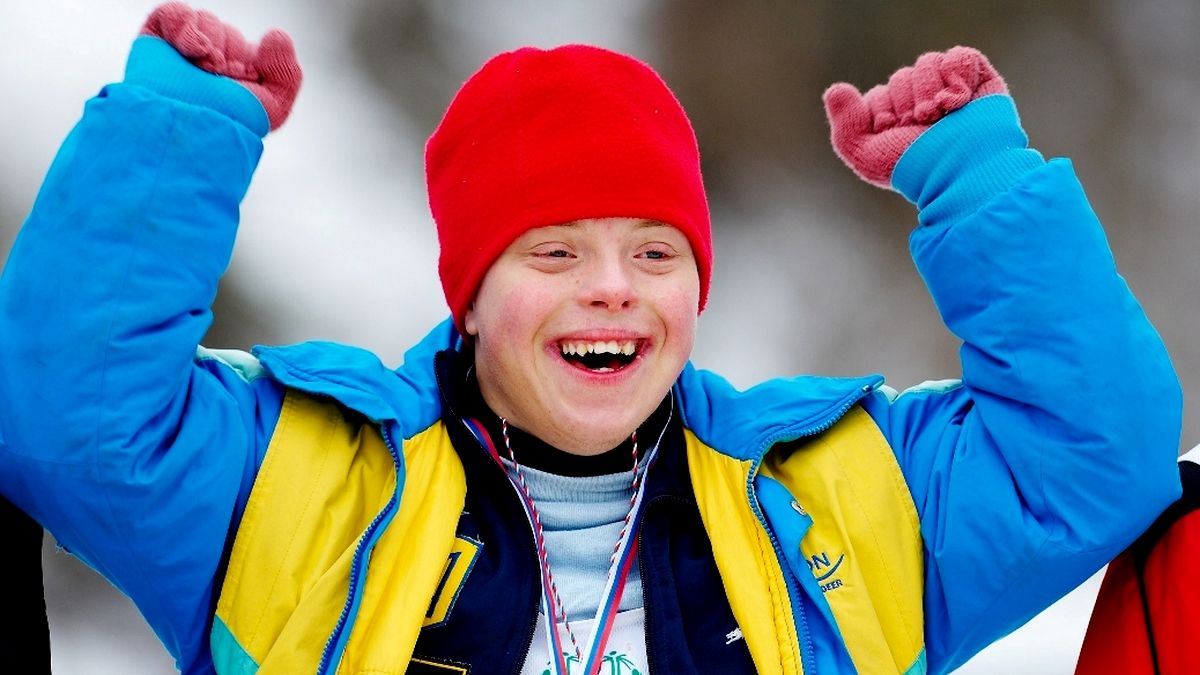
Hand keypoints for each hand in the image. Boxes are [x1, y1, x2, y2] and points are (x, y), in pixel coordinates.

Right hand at [140, 2, 301, 129]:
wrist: (186, 128)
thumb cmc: (227, 126)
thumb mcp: (273, 107)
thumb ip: (286, 72)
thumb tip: (276, 35)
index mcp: (235, 77)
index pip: (249, 49)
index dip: (249, 60)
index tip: (244, 78)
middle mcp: (209, 64)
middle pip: (228, 33)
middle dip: (229, 52)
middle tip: (220, 76)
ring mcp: (182, 53)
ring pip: (205, 21)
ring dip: (211, 40)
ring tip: (206, 66)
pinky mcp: (155, 42)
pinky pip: (173, 14)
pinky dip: (185, 24)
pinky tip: (195, 48)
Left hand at [823, 46, 1006, 188]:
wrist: (960, 169)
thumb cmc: (915, 168)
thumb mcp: (866, 154)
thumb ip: (846, 124)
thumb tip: (835, 89)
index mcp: (898, 121)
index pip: (879, 94)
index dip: (883, 111)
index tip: (895, 132)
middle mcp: (923, 104)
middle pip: (902, 77)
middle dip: (906, 103)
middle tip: (921, 126)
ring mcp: (951, 91)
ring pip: (928, 63)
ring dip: (929, 91)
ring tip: (939, 116)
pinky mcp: (979, 82)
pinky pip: (961, 57)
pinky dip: (957, 75)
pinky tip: (957, 102)